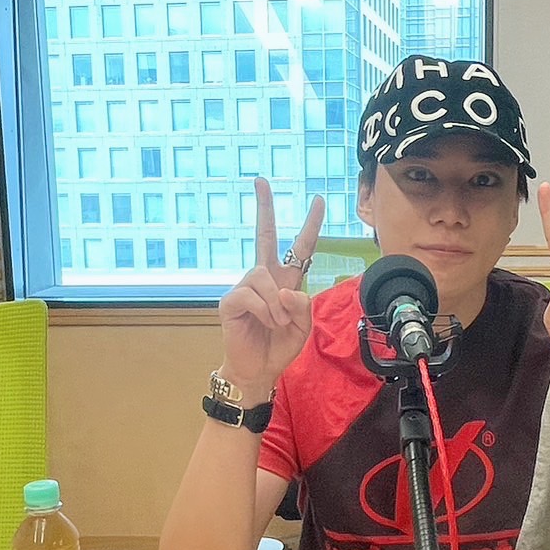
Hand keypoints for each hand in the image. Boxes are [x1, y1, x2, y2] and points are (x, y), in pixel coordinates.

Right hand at [217, 177, 324, 395]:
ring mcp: (245, 286)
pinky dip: (264, 311)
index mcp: (285, 281)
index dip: (310, 225)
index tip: (318, 200)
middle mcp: (264, 278)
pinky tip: (263, 323)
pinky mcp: (230, 300)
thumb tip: (286, 290)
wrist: (258, 370)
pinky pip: (252, 294)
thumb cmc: (278, 346)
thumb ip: (302, 306)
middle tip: (260, 180)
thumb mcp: (303, 327)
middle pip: (263, 235)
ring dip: (276, 304)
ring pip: (263, 275)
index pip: (299, 248)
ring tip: (277, 323)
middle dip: (264, 207)